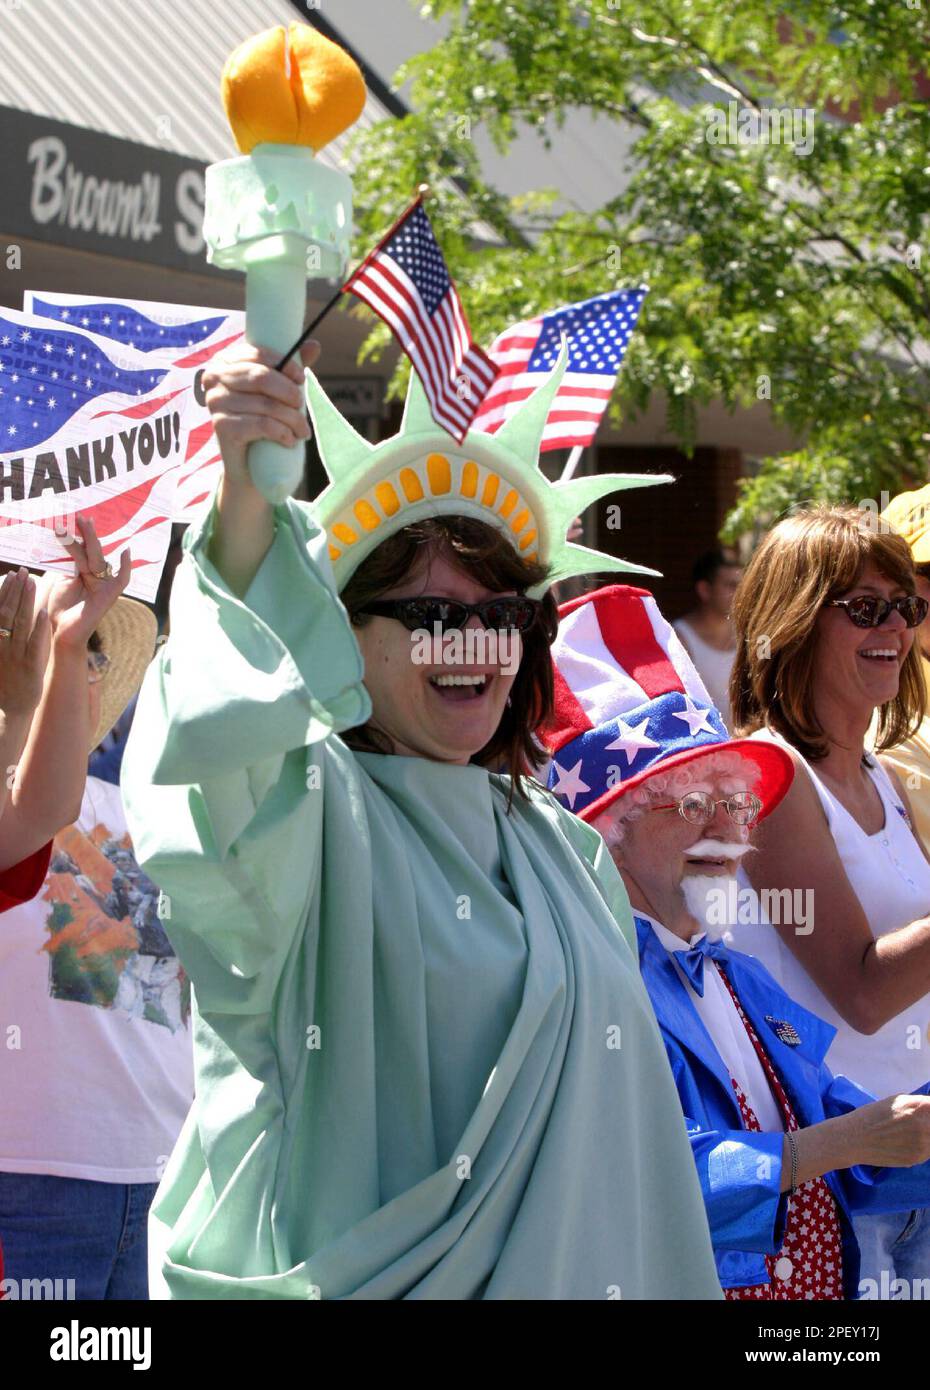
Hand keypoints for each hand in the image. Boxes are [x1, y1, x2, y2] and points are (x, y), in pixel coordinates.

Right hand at [0, 568, 50, 718]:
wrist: (8, 712)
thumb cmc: (5, 681)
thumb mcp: (1, 654)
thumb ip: (4, 632)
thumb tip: (9, 609)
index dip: (4, 591)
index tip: (11, 574)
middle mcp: (0, 646)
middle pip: (6, 613)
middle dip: (14, 590)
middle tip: (23, 571)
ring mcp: (13, 657)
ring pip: (18, 625)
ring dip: (26, 602)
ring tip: (33, 583)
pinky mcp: (29, 668)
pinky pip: (33, 645)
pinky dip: (38, 628)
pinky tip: (44, 613)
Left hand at [43, 514, 130, 650]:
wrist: (62, 630)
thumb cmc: (60, 607)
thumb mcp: (61, 579)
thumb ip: (69, 563)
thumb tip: (71, 542)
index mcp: (84, 571)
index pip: (82, 550)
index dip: (77, 535)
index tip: (71, 519)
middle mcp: (96, 575)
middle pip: (92, 551)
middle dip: (86, 533)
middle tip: (81, 516)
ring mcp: (104, 585)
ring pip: (99, 559)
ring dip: (93, 540)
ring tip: (85, 524)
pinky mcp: (110, 595)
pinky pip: (122, 580)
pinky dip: (126, 567)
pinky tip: (126, 552)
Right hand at [202, 341, 318, 494]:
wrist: (246, 464)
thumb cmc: (261, 418)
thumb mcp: (276, 390)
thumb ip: (290, 367)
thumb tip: (315, 345)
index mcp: (225, 361)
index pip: (258, 353)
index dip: (285, 364)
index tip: (301, 379)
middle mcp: (213, 378)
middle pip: (262, 378)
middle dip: (290, 393)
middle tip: (302, 407)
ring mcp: (214, 402)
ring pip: (266, 404)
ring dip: (292, 419)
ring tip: (303, 430)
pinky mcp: (221, 426)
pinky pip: (261, 425)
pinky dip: (283, 433)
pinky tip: (290, 440)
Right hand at [843, 1093, 929, 1167]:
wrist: (855, 1138)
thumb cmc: (873, 1114)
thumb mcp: (897, 1101)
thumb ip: (919, 1105)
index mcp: (920, 1107)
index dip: (928, 1111)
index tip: (924, 1112)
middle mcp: (926, 1126)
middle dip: (928, 1122)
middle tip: (912, 1124)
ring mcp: (923, 1146)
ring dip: (927, 1136)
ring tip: (908, 1133)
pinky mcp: (918, 1159)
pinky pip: (927, 1151)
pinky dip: (921, 1147)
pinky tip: (905, 1143)